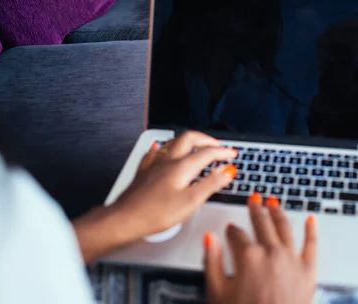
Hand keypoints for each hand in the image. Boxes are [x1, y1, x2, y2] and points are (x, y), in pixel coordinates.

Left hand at [73, 131, 237, 262]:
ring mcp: (154, 165)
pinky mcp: (144, 172)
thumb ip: (210, 184)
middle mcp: (167, 161)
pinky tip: (160, 148)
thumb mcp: (190, 202)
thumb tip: (227, 171)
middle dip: (206, 139)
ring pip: (172, 142)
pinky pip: (154, 152)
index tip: (232, 154)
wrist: (125, 219)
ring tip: (196, 143)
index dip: (223, 152)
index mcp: (181, 167)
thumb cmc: (155, 214)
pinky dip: (163, 147)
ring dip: (188, 140)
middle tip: (216, 145)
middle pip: (189, 139)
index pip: (207, 153)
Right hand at [203, 193, 316, 303]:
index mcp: (247, 256)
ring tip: (274, 201)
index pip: (236, 234)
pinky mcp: (308, 270)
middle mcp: (271, 252)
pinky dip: (311, 230)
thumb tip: (209, 240)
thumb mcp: (216, 294)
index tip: (229, 229)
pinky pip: (311, 244)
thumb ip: (212, 262)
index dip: (231, 230)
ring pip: (285, 227)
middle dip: (256, 208)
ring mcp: (292, 259)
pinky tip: (310, 220)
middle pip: (262, 222)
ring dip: (278, 211)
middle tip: (254, 199)